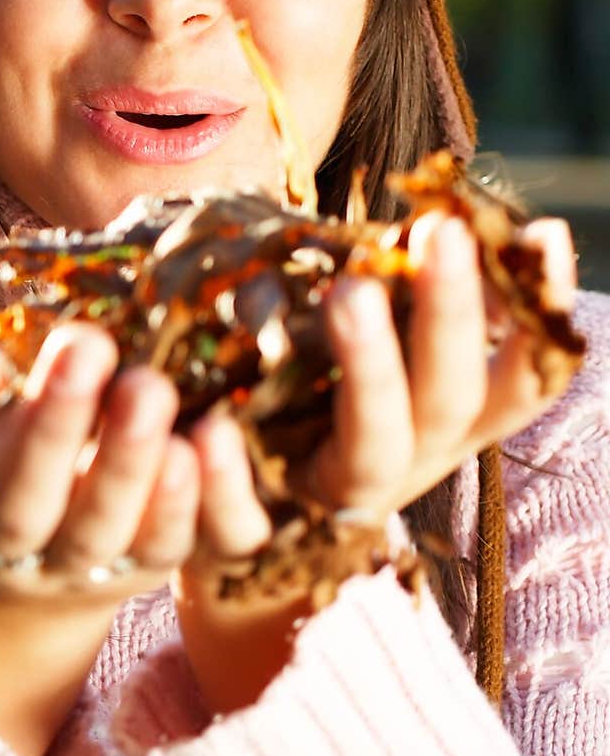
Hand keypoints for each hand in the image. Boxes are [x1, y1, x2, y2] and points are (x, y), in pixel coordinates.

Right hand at [0, 274, 204, 605]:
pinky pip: (188, 545)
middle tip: (85, 343)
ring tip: (153, 387)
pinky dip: (207, 500)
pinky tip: (215, 432)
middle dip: (53, 430)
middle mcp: (11, 545)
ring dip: (132, 464)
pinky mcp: (159, 560)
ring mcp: (88, 562)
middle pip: (25, 508)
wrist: (21, 568)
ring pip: (109, 532)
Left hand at [183, 211, 578, 534]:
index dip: (537, 314)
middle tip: (440, 231)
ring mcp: (336, 500)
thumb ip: (398, 294)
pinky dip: (228, 477)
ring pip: (370, 453)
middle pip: (447, 400)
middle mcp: (406, 460)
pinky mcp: (254, 537)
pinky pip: (245, 521)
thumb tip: (441, 218)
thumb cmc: (309, 403)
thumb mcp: (365, 345)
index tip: (544, 234)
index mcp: (441, 418)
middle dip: (449, 316)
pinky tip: (211, 428)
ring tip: (350, 292)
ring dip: (370, 371)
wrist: (229, 523)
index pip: (519, 377)